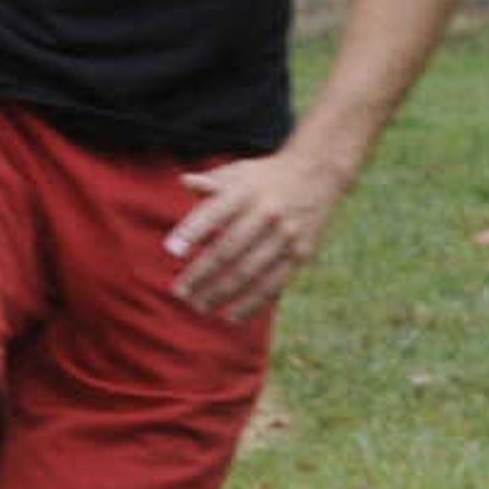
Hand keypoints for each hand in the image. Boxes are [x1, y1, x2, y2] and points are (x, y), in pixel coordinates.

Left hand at [165, 148, 349, 321]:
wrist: (318, 174)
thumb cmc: (263, 177)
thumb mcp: (238, 171)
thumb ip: (210, 182)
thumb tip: (186, 182)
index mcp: (245, 192)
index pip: (213, 213)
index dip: (192, 232)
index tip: (169, 250)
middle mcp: (266, 214)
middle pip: (228, 250)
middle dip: (201, 274)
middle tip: (178, 292)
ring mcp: (286, 236)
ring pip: (249, 272)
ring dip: (221, 293)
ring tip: (198, 306)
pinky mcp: (301, 254)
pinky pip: (274, 284)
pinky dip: (252, 303)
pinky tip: (230, 316)